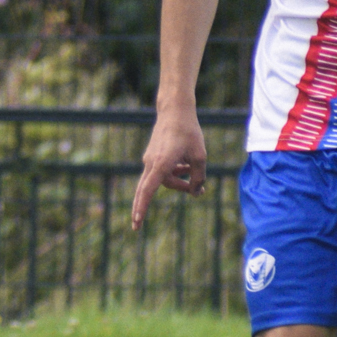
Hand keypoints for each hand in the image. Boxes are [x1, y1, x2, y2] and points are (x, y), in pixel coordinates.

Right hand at [131, 108, 208, 228]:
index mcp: (161, 163)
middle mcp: (151, 162)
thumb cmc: (189, 132)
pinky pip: (161, 171)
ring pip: (161, 179)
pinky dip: (173, 173)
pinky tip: (186, 166)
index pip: (148, 190)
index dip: (142, 207)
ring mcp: (151, 158)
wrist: (175, 110)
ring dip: (176, 183)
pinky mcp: (153, 154)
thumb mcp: (200, 156)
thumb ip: (198, 177)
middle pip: (146, 190)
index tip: (136, 222)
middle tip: (137, 226)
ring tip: (193, 179)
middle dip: (142, 207)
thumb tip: (196, 192)